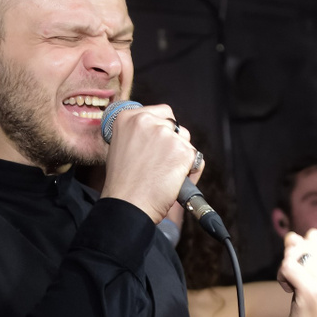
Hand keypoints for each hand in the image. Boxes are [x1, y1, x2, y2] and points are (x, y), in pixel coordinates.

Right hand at [99, 103, 197, 224]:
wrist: (128, 205)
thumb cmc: (122, 183)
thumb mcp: (121, 147)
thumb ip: (138, 134)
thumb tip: (156, 134)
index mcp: (128, 117)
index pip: (162, 112)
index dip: (163, 129)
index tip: (159, 144)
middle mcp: (147, 121)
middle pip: (175, 126)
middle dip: (174, 142)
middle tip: (162, 163)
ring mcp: (166, 135)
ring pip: (186, 141)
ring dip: (182, 156)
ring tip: (165, 174)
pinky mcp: (182, 150)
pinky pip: (196, 158)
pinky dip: (190, 171)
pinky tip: (174, 181)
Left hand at [277, 229, 316, 316]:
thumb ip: (307, 251)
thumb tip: (291, 236)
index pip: (314, 236)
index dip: (305, 251)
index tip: (310, 273)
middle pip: (303, 243)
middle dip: (294, 259)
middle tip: (301, 281)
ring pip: (293, 254)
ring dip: (287, 269)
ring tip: (296, 287)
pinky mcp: (314, 291)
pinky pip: (287, 266)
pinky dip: (282, 277)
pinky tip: (290, 291)